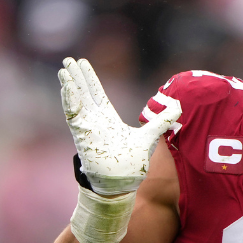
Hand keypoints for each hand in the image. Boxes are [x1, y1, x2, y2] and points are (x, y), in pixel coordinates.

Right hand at [59, 57, 181, 195]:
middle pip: (83, 93)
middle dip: (76, 76)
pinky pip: (73, 115)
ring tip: (63, 69)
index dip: (90, 78)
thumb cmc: (133, 164)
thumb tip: (179, 106)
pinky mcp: (82, 136)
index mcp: (108, 119)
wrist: (122, 183)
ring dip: (70, 85)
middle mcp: (95, 121)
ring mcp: (87, 128)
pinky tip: (67, 86)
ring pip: (75, 101)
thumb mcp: (150, 136)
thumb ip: (162, 120)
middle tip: (68, 59)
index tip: (82, 62)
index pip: (97, 93)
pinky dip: (70, 101)